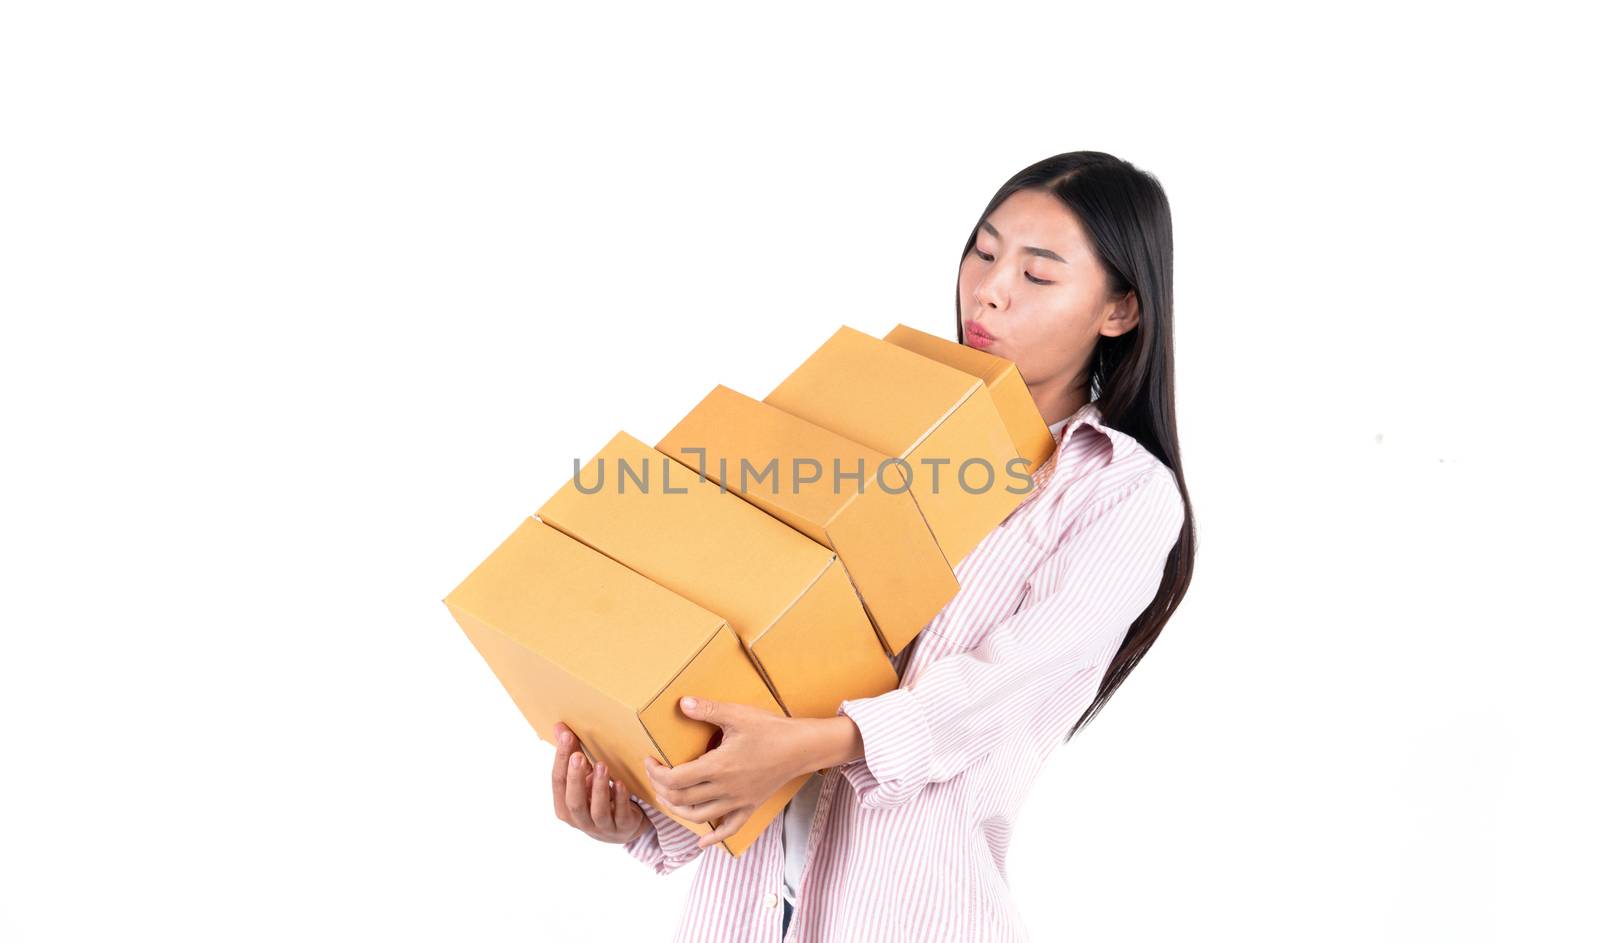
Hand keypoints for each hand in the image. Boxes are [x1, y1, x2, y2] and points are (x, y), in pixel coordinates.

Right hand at [552, 721, 650, 844]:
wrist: (621, 827)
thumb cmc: (596, 798)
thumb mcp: (583, 777)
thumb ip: (572, 754)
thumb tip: (559, 726)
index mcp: (564, 807)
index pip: (558, 783)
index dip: (561, 760)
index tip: (567, 737)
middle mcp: (580, 820)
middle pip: (573, 801)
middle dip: (575, 778)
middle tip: (578, 756)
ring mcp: (601, 827)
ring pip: (597, 810)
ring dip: (599, 787)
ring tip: (602, 765)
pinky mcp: (622, 827)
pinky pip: (620, 814)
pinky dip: (620, 798)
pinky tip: (620, 783)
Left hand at [643, 696, 806, 849]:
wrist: (802, 747)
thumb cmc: (771, 729)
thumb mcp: (737, 715)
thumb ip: (707, 710)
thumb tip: (682, 703)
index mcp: (718, 767)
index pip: (675, 779)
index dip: (656, 772)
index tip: (649, 761)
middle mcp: (725, 789)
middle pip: (681, 799)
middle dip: (661, 788)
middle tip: (654, 774)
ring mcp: (738, 801)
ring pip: (699, 816)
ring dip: (677, 809)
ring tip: (667, 797)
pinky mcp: (750, 806)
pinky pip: (729, 828)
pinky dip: (713, 837)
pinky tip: (702, 842)